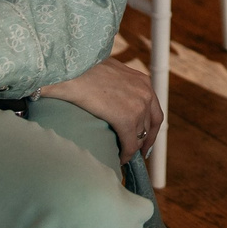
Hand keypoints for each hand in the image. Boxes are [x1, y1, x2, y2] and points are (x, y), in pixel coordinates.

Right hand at [38, 59, 163, 158]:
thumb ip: (118, 83)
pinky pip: (130, 144)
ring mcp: (138, 106)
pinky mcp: (127, 119)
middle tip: (135, 151)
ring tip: (122, 155)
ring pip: (139, 136)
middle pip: (149, 125)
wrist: (72, 71)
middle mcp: (146, 93)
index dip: (150, 128)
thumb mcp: (109, 71)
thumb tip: (112, 93)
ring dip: (131, 147)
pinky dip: (125, 155)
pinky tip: (119, 159)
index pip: (154, 110)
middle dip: (142, 140)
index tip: (145, 139)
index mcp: (143, 81)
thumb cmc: (83, 68)